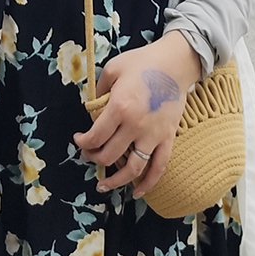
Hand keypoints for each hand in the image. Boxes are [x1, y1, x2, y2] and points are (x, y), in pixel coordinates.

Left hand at [73, 33, 201, 200]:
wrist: (176, 62)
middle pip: (109, 155)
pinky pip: (159, 167)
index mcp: (120, 107)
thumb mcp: (113, 68)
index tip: (78, 139)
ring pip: (132, 169)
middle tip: (89, 155)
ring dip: (115, 181)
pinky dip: (149, 183)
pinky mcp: (168, 138)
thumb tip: (91, 108)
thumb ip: (99, 89)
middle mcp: (135, 126)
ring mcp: (153, 135)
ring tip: (103, 185)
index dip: (83, 142)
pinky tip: (138, 192)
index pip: (95, 137)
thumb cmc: (142, 62)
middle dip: (94, 158)